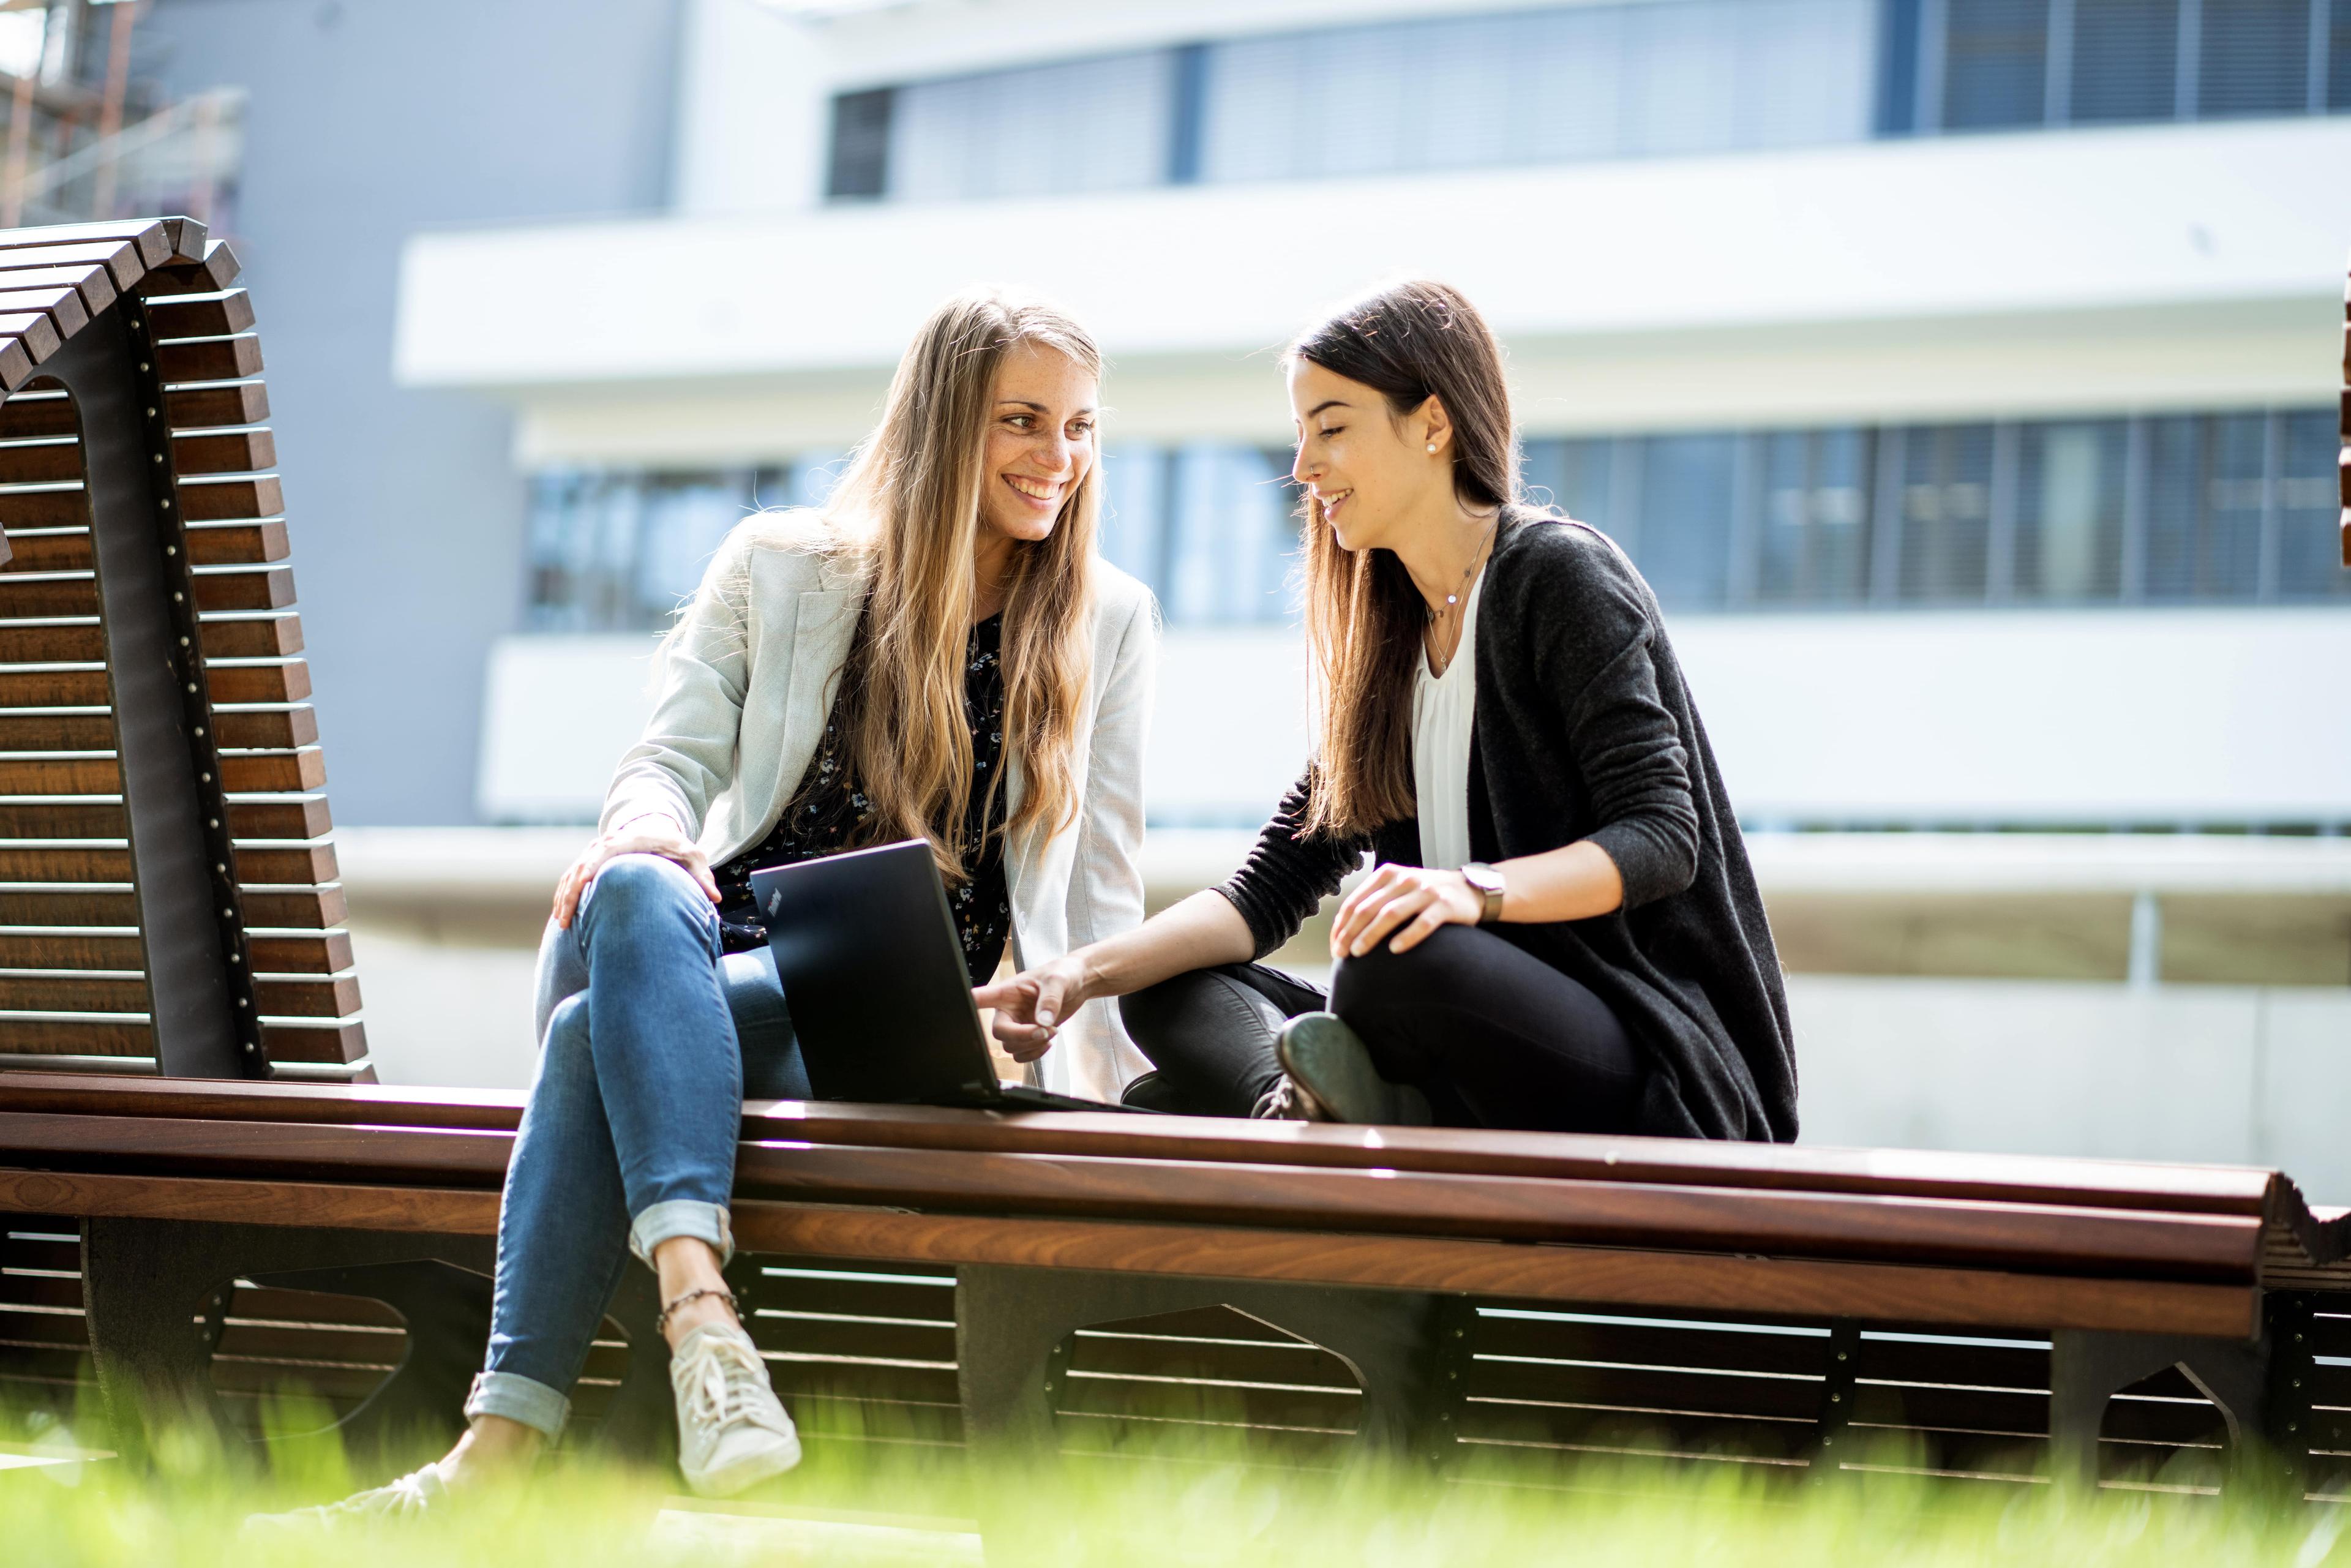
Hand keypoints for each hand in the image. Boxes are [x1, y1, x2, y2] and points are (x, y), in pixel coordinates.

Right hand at [552, 819, 718, 927]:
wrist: (654, 826)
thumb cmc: (673, 844)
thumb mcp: (691, 855)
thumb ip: (702, 875)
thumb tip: (716, 898)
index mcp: (625, 841)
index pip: (601, 854)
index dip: (588, 870)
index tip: (580, 889)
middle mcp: (604, 845)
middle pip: (579, 869)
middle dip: (569, 894)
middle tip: (565, 922)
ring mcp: (593, 853)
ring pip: (571, 875)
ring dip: (563, 898)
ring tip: (561, 925)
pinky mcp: (588, 862)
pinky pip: (570, 879)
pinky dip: (564, 895)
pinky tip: (562, 916)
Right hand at [972, 954, 1092, 1064]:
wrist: (1077, 984)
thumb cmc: (1062, 974)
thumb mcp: (1057, 981)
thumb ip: (1049, 1000)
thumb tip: (1043, 1022)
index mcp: (1007, 992)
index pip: (980, 999)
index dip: (968, 1006)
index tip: (963, 1009)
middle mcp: (1007, 1009)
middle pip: (999, 1032)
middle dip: (1022, 1036)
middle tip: (1044, 1031)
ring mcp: (1017, 1024)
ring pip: (1011, 1046)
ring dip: (1032, 1045)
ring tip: (1051, 1032)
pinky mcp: (1027, 1036)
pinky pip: (1021, 1055)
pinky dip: (1034, 1054)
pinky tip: (1046, 1042)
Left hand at [1329, 863, 1482, 958]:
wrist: (1470, 890)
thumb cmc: (1426, 896)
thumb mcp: (1399, 889)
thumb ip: (1375, 902)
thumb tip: (1343, 930)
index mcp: (1388, 875)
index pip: (1356, 901)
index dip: (1341, 925)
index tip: (1334, 946)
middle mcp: (1405, 879)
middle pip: (1369, 908)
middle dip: (1351, 932)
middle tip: (1341, 954)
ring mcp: (1426, 891)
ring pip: (1392, 914)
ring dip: (1372, 934)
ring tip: (1359, 952)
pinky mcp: (1445, 905)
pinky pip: (1424, 922)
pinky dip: (1408, 936)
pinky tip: (1395, 950)